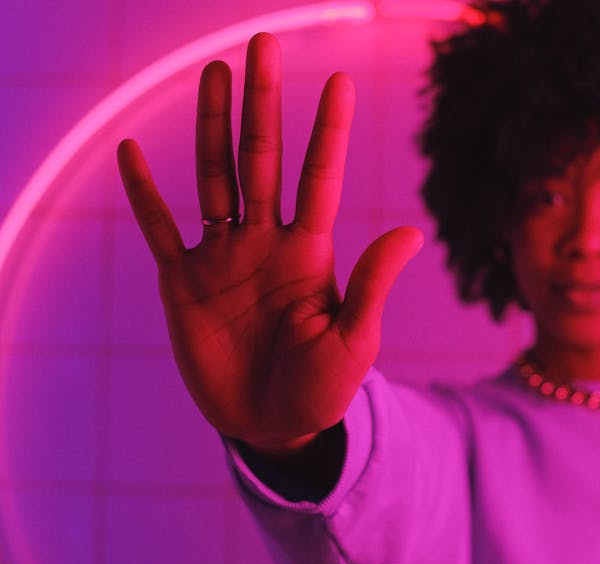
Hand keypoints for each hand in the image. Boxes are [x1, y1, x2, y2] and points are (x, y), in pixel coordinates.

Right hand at [117, 33, 421, 451]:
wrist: (274, 425)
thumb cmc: (323, 389)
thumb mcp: (354, 341)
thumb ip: (372, 284)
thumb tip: (412, 230)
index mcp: (310, 252)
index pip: (318, 178)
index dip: (328, 131)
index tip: (339, 81)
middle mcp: (266, 242)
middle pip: (262, 159)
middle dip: (264, 104)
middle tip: (264, 45)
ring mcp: (223, 257)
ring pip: (214, 177)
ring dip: (213, 126)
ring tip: (216, 74)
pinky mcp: (183, 282)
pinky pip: (159, 228)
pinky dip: (143, 193)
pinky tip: (131, 152)